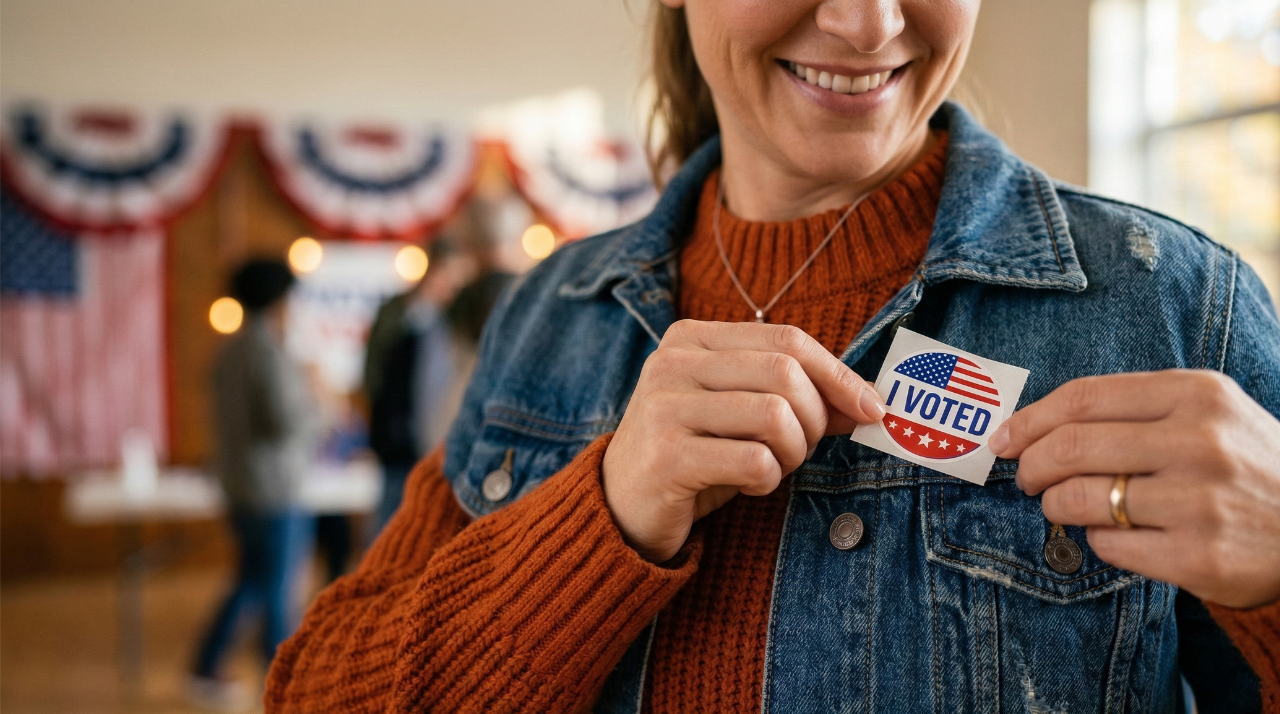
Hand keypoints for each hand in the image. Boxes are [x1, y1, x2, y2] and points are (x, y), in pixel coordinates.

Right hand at [601, 320, 885, 562]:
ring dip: (793, 452)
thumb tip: (870, 401)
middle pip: (785, 373)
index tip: (874, 409)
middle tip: (801, 450)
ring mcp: (665, 407)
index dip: (839, 375)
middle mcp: (673, 362)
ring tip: (772, 467)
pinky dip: (768, 479)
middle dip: (814, 419)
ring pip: (775, 415)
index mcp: (692, 338)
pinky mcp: (666, 456)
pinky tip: (748, 484)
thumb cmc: (694, 455)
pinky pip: (755, 461)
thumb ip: (797, 397)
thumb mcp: (742, 415)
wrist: (621, 507)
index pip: (787, 339)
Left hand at [991, 370, 1279, 608]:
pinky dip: (1097, 541)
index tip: (1001, 438)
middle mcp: (1199, 442)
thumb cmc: (1246, 463)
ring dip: (1055, 505)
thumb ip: (1131, 411)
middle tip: (1024, 477)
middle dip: (1030, 465)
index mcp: (1196, 394)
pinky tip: (1116, 535)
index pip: (1082, 398)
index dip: (1028, 420)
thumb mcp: (1207, 413)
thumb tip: (1033, 426)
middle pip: (1070, 447)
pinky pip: (1108, 545)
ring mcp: (1200, 501)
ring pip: (1080, 499)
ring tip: (1063, 505)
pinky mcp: (1199, 556)